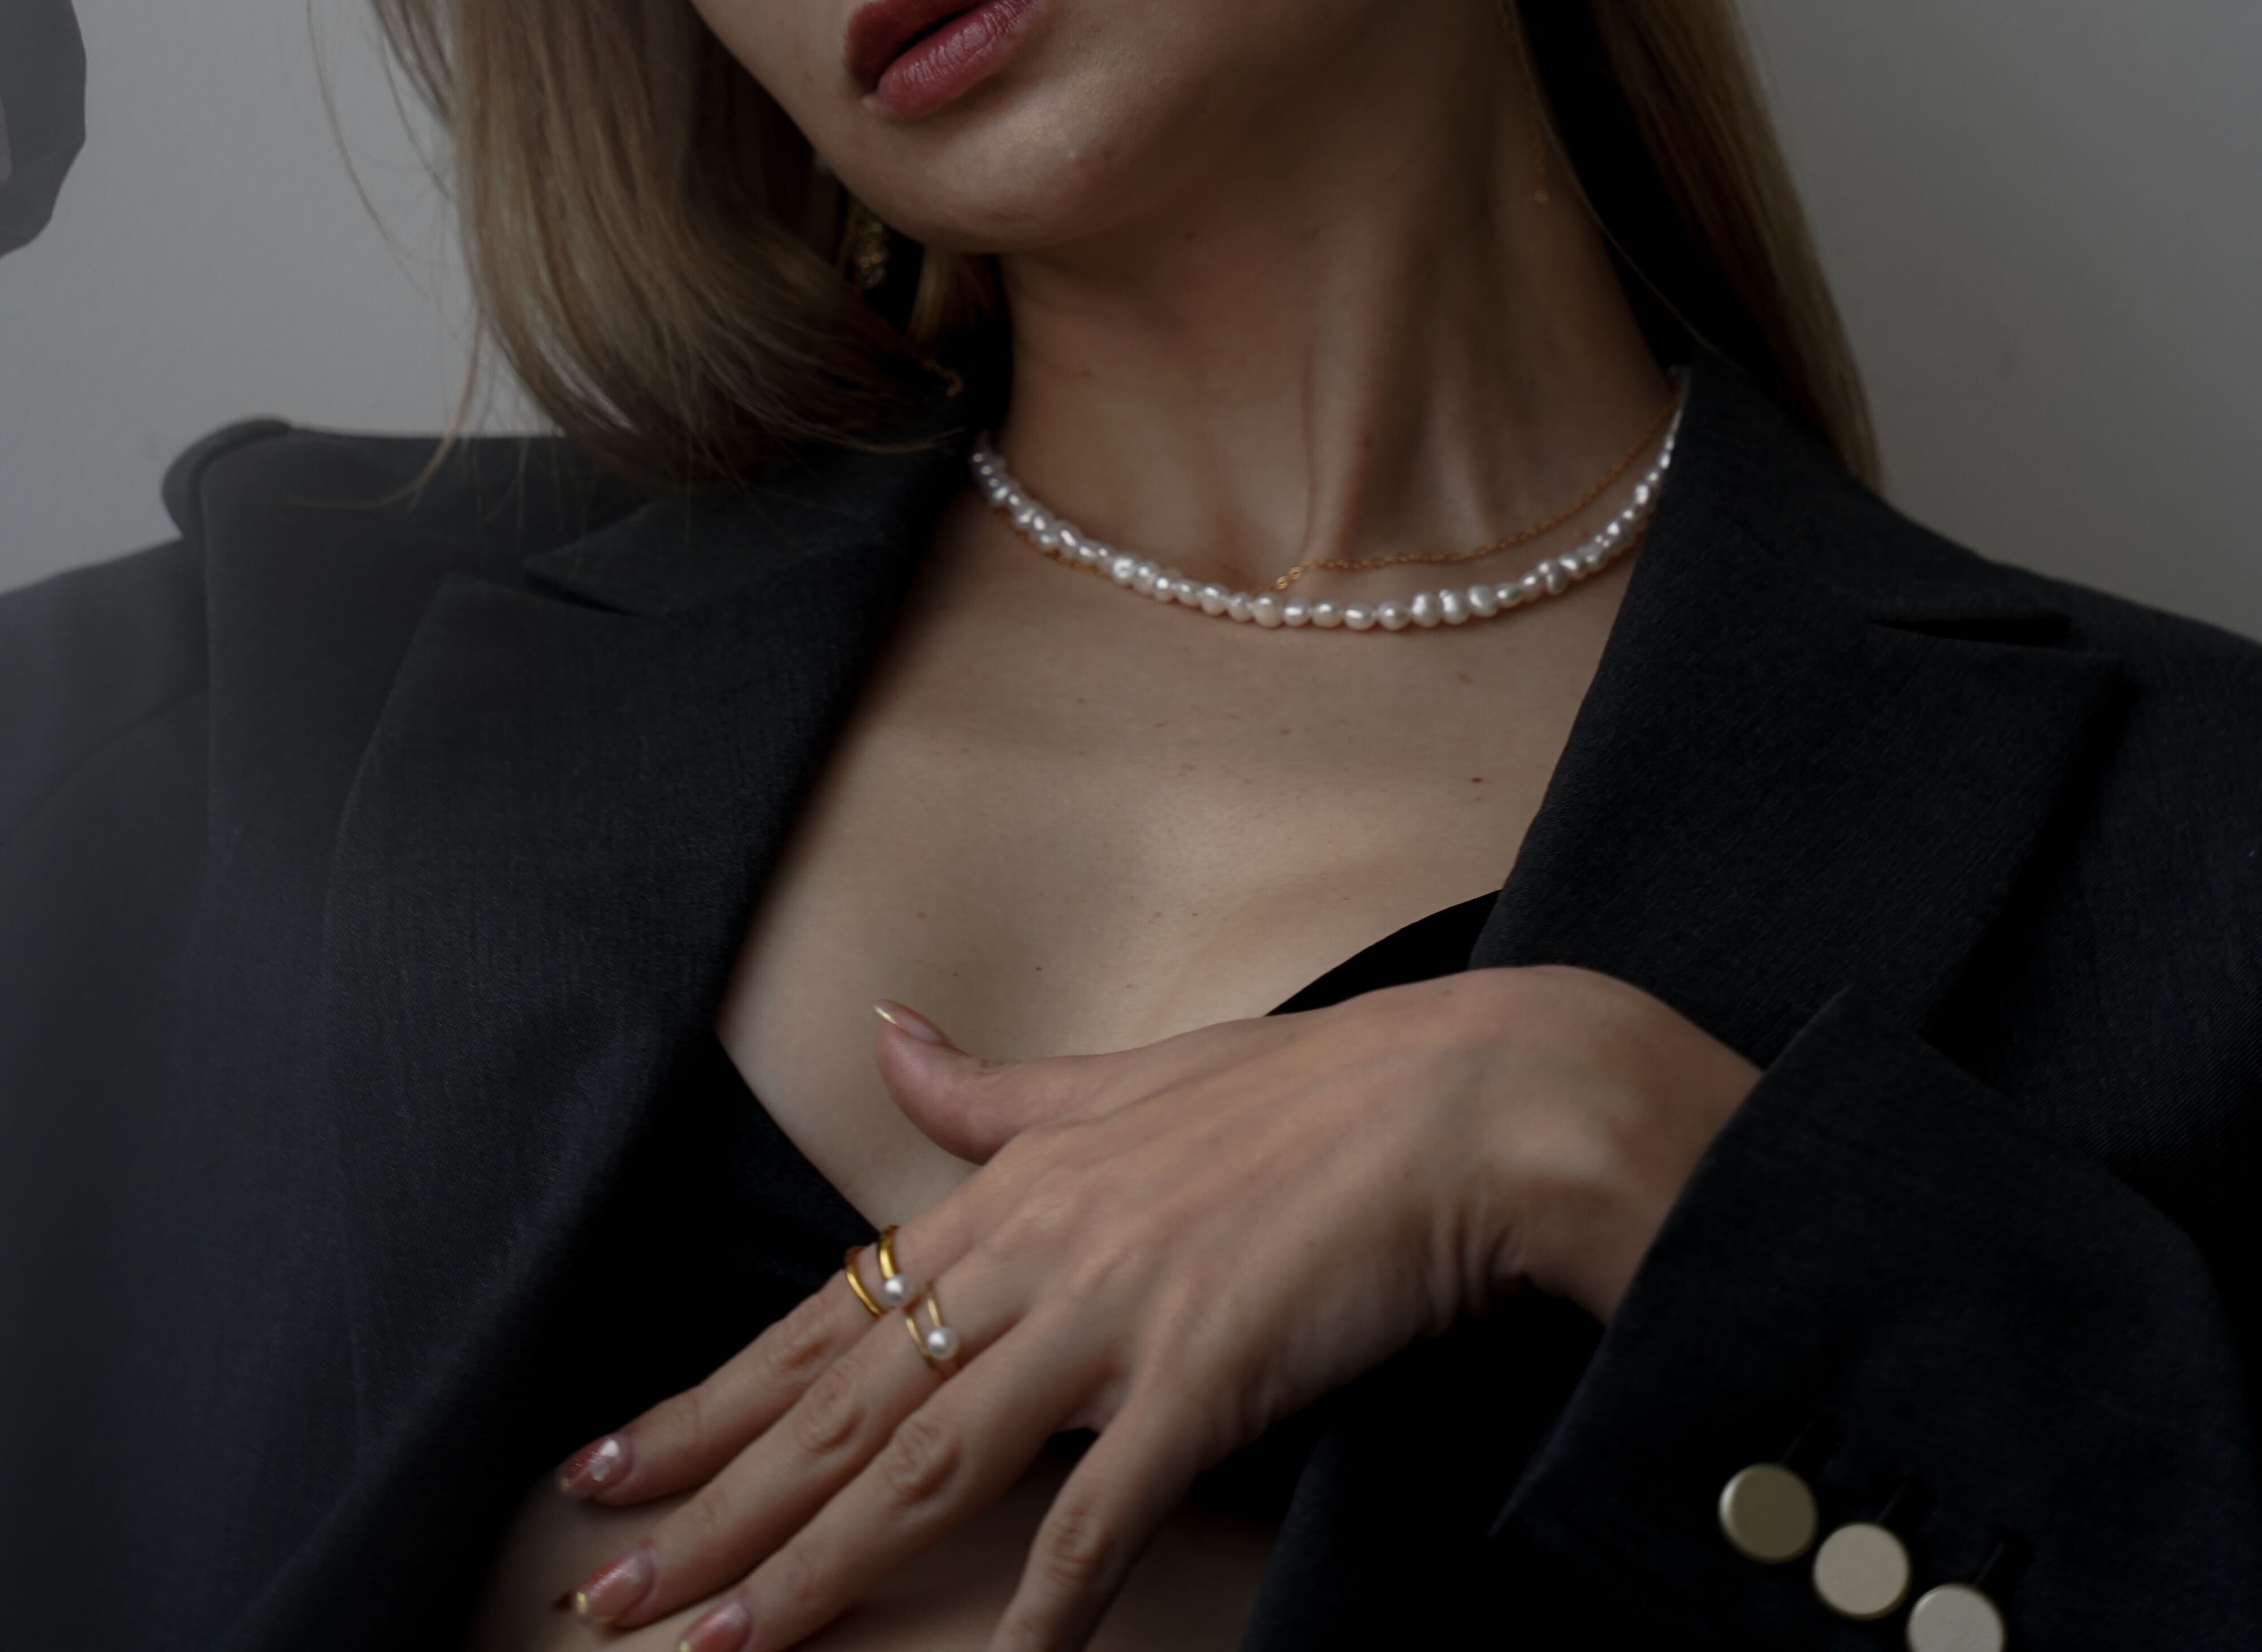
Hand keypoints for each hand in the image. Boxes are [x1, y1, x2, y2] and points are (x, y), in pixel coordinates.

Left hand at [561, 969, 1757, 1651]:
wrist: (1460, 1102)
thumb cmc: (1306, 1093)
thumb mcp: (1128, 1077)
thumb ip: (996, 1089)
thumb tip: (890, 1035)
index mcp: (1015, 1192)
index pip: (824, 1317)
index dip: (709, 1397)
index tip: (605, 1462)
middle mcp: (1037, 1253)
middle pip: (843, 1402)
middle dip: (713, 1504)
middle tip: (601, 1590)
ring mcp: (1115, 1319)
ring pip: (928, 1461)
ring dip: (816, 1562)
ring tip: (715, 1643)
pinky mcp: (1201, 1380)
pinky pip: (1099, 1515)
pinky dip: (1041, 1605)